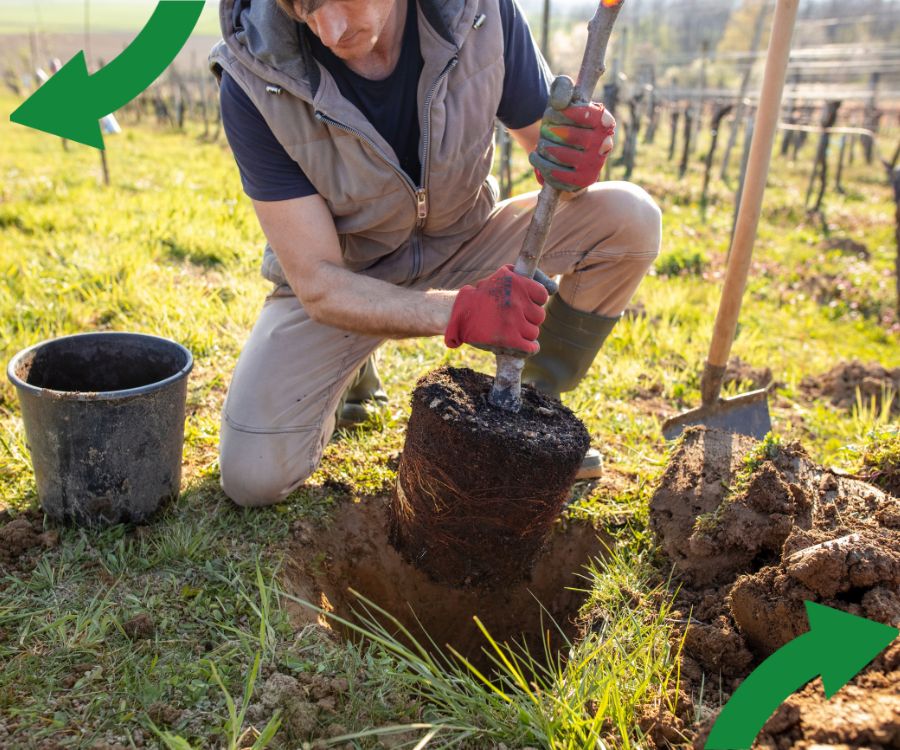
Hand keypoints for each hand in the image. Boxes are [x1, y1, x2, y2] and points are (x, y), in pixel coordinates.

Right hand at [444, 266, 555, 356]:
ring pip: (534, 332)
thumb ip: (524, 278)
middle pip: (539, 315)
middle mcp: (516, 300)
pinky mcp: (509, 338)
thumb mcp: (501, 276)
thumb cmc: (480, 296)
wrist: (456, 314)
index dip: (535, 301)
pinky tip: (527, 347)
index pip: (542, 295)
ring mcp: (513, 320)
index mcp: (516, 282)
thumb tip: (554, 288)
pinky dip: (530, 348)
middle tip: (517, 320)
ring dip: (526, 334)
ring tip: (515, 332)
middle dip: (530, 319)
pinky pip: (530, 346)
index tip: (528, 304)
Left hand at [530, 76, 615, 191]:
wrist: (569, 156)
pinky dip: (540, 163)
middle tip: (545, 129)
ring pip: (558, 154)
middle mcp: (604, 144)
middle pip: (567, 134)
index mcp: (604, 121)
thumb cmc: (566, 123)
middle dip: (548, 130)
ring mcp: (594, 165)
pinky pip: (555, 173)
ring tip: (542, 143)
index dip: (560, 113)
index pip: (582, 114)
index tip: (551, 112)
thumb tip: (560, 102)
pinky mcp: (582, 182)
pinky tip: (536, 157)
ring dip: (543, 146)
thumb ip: (563, 89)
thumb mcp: (566, 101)